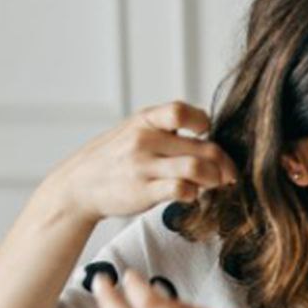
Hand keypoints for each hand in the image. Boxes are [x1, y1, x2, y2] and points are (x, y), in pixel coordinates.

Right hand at [41, 101, 237, 225]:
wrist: (78, 185)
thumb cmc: (115, 159)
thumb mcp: (135, 131)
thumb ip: (168, 130)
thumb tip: (210, 138)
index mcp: (146, 119)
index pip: (183, 111)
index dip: (204, 124)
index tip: (207, 136)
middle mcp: (144, 139)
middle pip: (203, 146)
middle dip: (224, 162)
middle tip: (229, 174)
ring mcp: (143, 165)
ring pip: (196, 167)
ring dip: (214, 179)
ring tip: (214, 185)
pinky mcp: (143, 191)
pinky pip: (181, 190)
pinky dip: (194, 194)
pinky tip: (192, 195)